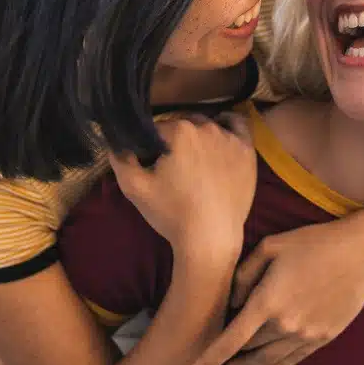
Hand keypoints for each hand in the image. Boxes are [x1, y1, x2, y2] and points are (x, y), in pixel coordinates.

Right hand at [109, 113, 255, 252]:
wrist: (210, 238)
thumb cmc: (171, 213)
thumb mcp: (134, 187)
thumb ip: (120, 158)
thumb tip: (116, 141)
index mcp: (178, 130)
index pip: (156, 130)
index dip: (149, 147)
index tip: (151, 166)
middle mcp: (206, 126)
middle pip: (182, 126)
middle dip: (173, 142)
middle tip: (172, 168)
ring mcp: (230, 137)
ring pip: (207, 126)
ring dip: (197, 138)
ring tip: (194, 163)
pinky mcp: (247, 150)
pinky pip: (237, 126)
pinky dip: (227, 126)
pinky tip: (220, 137)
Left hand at [183, 217, 363, 364]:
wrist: (362, 253)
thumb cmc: (313, 243)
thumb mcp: (271, 247)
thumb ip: (244, 275)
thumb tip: (231, 301)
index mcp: (267, 301)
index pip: (229, 340)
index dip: (206, 362)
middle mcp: (285, 324)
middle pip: (248, 349)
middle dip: (231, 354)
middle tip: (220, 357)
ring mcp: (306, 334)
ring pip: (269, 358)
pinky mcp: (323, 337)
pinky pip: (293, 360)